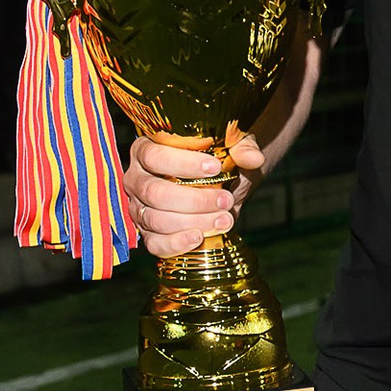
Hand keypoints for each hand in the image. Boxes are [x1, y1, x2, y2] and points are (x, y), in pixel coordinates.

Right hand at [122, 131, 265, 257]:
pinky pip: (154, 243)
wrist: (219, 186)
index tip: (215, 167)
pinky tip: (198, 237)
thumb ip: (242, 147)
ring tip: (224, 219)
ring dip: (193, 222)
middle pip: (155, 192)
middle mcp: (136, 179)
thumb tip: (253, 158)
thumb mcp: (231, 147)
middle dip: (194, 199)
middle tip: (226, 200)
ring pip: (156, 219)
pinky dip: (176, 244)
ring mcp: (138, 208)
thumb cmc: (217, 161)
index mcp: (145, 150)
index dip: (183, 164)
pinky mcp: (147, 233)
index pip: (154, 156)